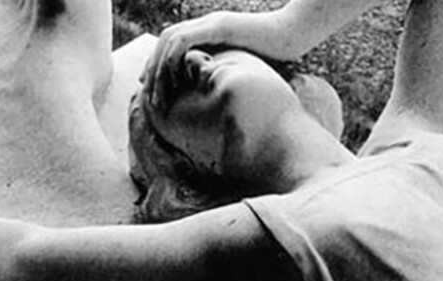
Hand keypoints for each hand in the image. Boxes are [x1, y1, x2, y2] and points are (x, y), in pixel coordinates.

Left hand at [147, 10, 287, 108]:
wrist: (295, 33)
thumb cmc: (277, 53)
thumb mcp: (244, 66)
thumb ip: (226, 73)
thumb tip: (217, 95)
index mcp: (211, 32)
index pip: (174, 45)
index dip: (159, 65)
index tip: (153, 89)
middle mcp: (207, 24)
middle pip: (166, 41)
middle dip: (152, 68)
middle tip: (147, 94)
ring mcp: (211, 23)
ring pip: (169, 41)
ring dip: (158, 68)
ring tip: (155, 93)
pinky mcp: (219, 27)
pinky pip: (184, 41)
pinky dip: (172, 60)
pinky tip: (170, 80)